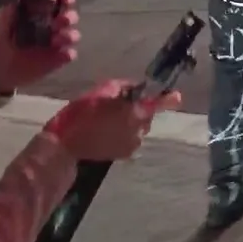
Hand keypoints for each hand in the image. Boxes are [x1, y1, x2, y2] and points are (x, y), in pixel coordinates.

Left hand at [0, 0, 79, 91]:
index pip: (59, 3)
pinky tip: (60, 54)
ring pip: (73, 35)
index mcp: (42, 15)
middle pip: (71, 18)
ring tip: (56, 40)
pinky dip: (68, 53)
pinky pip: (70, 55)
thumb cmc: (1, 43)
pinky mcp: (57, 61)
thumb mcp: (3, 25)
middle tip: (59, 21)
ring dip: (69, 34)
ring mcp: (56, 45)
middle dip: (69, 17)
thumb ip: (12, 11)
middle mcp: (52, 27)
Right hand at [46, 80, 181, 161]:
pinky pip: (131, 139)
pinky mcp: (125, 154)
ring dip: (130, 123)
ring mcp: (132, 144)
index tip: (176, 96)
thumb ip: (121, 87)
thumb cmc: (80, 115)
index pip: (156, 104)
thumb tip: (134, 87)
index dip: (167, 99)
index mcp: (133, 113)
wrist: (66, 146)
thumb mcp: (99, 93)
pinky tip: (108, 132)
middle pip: (146, 116)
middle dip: (137, 110)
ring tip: (109, 121)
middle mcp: (138, 130)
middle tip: (118, 106)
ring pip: (138, 128)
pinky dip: (124, 134)